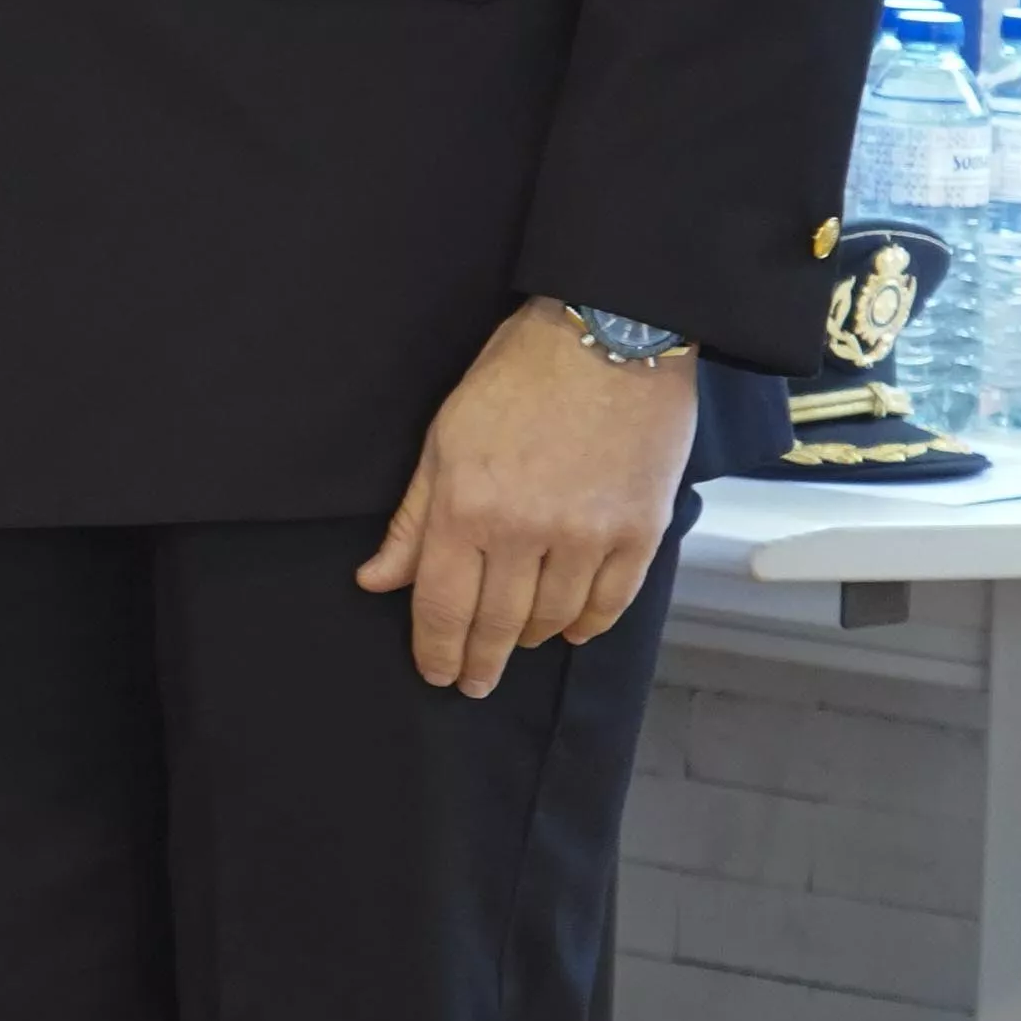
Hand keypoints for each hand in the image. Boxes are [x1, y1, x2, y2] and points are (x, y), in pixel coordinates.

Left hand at [359, 300, 697, 697]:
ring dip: (529, 638)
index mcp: (468, 507)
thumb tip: (378, 580)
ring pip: (555, 618)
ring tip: (514, 645)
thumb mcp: (443, 439)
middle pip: (498, 622)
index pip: (444, 605)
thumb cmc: (515, 378)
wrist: (609, 337)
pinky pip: (611, 603)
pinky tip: (569, 629)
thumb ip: (415, 520)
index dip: (437, 650)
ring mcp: (590, 536)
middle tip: (472, 683)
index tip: (436, 675)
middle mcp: (528, 532)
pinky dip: (587, 624)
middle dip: (480, 660)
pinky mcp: (641, 532)